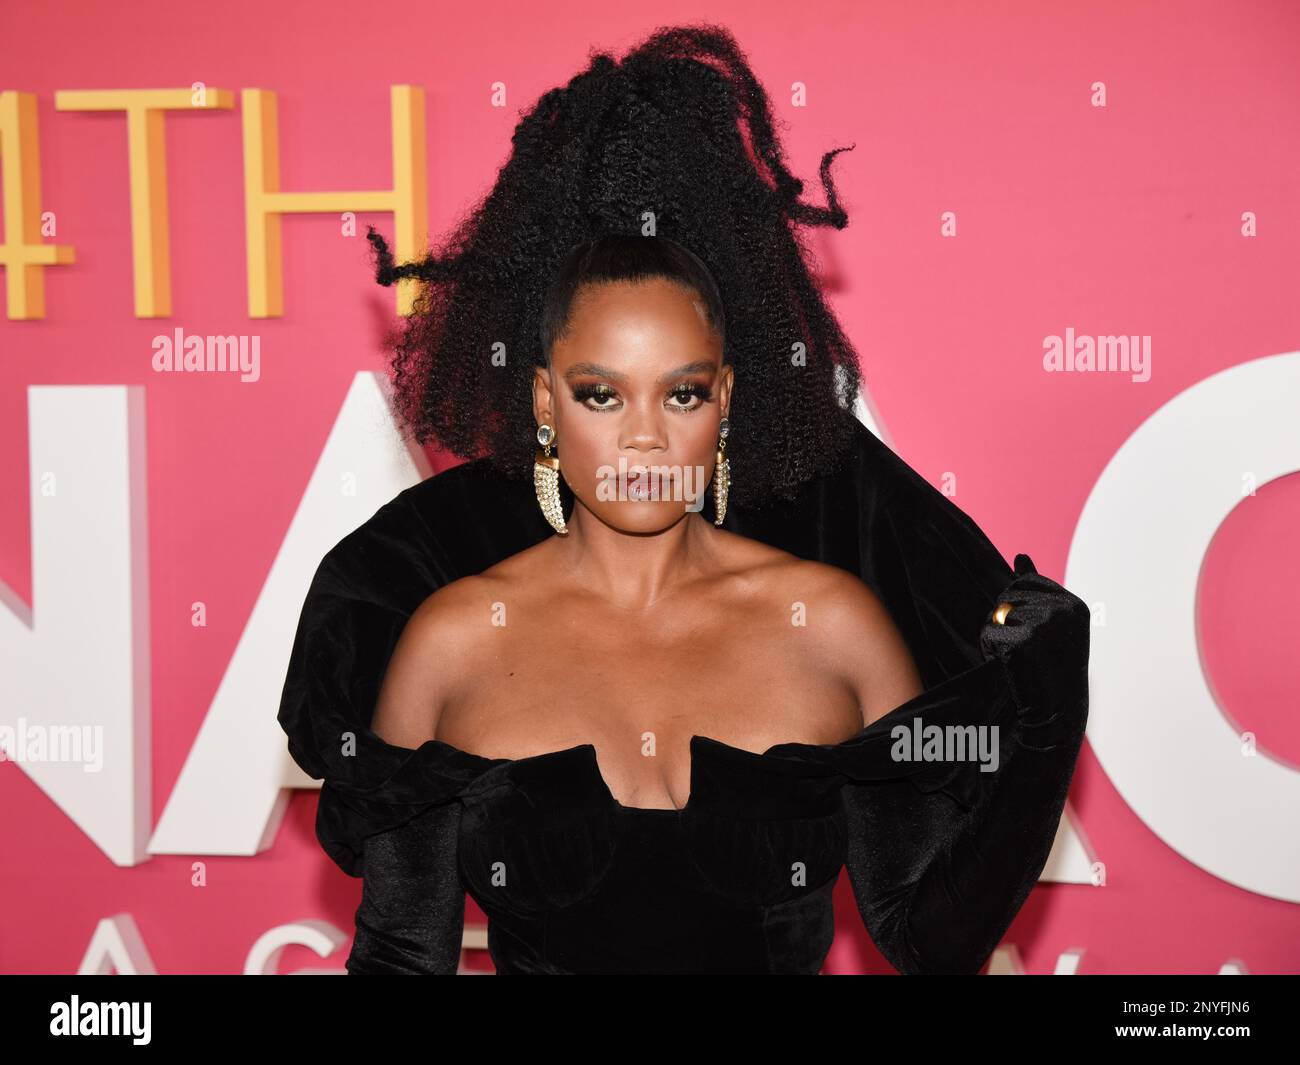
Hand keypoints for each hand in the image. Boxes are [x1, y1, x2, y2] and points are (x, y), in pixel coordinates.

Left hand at [979, 553, 1089, 724]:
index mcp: (1073, 604)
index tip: (1035, 635)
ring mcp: (1043, 624)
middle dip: (1005, 622)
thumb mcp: (1053, 623)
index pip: (1023, 582)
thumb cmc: (1052, 668)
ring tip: (1021, 659)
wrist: (1057, 712)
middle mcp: (1062, 610)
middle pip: (1006, 597)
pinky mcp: (1022, 640)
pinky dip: (991, 650)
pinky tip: (1012, 666)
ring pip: (995, 615)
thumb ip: (1037, 589)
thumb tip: (1020, 555)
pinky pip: (988, 633)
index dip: (1017, 607)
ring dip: (997, 637)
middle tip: (1027, 651)